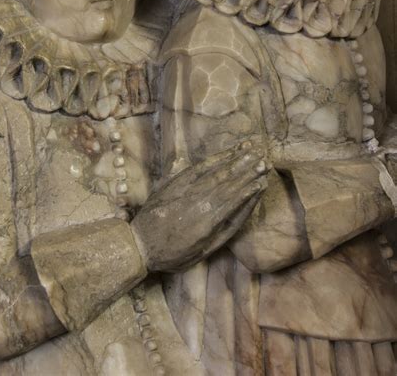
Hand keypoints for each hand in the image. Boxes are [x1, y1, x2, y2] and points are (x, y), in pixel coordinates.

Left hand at [131, 142, 268, 271]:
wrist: (140, 244)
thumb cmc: (175, 253)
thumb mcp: (204, 251)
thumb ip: (226, 230)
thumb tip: (244, 209)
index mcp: (207, 223)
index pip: (234, 200)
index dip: (249, 188)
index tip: (263, 179)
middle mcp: (199, 203)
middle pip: (228, 183)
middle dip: (246, 169)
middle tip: (263, 159)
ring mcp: (186, 191)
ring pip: (215, 172)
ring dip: (234, 160)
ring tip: (250, 150)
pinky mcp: (176, 182)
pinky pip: (198, 168)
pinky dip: (213, 160)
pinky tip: (225, 154)